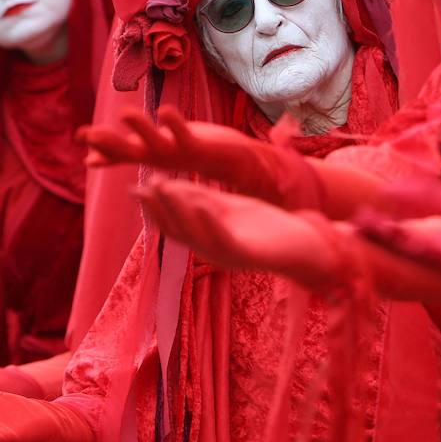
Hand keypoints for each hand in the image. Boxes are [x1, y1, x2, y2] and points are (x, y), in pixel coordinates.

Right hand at [80, 107, 260, 185]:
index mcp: (149, 156)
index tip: (80, 138)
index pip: (118, 153)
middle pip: (129, 150)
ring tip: (125, 113)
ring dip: (141, 129)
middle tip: (87, 134)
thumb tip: (89, 160)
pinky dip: (175, 124)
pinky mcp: (197, 147)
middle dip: (109, 143)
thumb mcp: (152, 151)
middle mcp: (160, 157)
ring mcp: (178, 153)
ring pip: (155, 142)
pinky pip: (183, 135)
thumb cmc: (191, 151)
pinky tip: (165, 111)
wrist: (236, 163)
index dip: (100, 148)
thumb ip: (125, 152)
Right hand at [136, 179, 347, 287]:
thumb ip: (200, 199)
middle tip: (141, 186)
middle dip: (158, 208)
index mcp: (205, 239)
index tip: (135, 186)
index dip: (153, 206)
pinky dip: (209, 221)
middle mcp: (211, 251)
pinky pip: (222, 238)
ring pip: (194, 234)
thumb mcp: (228, 208)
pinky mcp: (247, 254)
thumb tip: (168, 185)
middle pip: (176, 230)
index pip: (172, 223)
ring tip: (164, 187)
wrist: (305, 246)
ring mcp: (227, 255)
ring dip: (177, 210)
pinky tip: (201, 203)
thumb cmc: (268, 227)